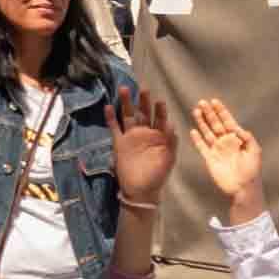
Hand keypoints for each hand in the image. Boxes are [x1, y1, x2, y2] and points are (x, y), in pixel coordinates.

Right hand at [107, 81, 176, 206]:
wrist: (142, 190)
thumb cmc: (158, 175)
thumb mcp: (169, 158)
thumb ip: (171, 141)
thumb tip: (171, 124)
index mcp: (159, 136)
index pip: (160, 118)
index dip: (160, 109)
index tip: (160, 100)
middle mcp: (145, 133)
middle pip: (143, 112)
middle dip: (143, 101)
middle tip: (143, 88)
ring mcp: (131, 136)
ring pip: (127, 116)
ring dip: (126, 103)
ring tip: (124, 89)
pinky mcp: (119, 143)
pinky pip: (114, 128)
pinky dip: (110, 118)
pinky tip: (108, 107)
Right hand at [186, 92, 266, 223]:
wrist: (243, 188)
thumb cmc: (252, 170)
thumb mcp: (255, 151)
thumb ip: (248, 138)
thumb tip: (239, 128)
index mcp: (237, 139)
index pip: (228, 121)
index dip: (221, 112)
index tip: (215, 101)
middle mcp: (226, 142)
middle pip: (216, 124)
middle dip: (209, 113)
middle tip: (202, 102)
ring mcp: (217, 150)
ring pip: (207, 133)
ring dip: (202, 122)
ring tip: (196, 111)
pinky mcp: (210, 159)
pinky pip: (202, 147)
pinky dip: (197, 139)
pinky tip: (193, 130)